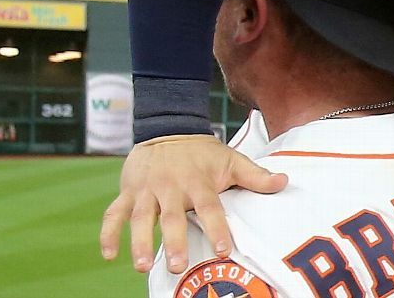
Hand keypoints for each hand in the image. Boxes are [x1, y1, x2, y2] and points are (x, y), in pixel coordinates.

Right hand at [99, 134, 288, 272]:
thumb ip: (255, 176)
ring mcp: (147, 189)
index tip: (223, 249)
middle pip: (171, 216)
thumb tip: (285, 183)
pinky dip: (108, 233)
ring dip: (139, 241)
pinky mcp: (128, 191)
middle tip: (177, 266)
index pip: (210, 207)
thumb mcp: (231, 160)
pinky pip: (113, 212)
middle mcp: (171, 186)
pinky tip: (108, 255)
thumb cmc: (203, 153)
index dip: (217, 227)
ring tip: (142, 266)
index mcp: (198, 182)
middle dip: (173, 241)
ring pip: (140, 216)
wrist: (168, 127)